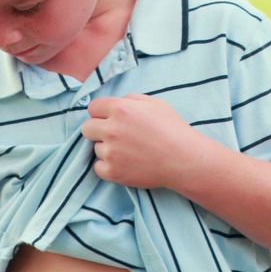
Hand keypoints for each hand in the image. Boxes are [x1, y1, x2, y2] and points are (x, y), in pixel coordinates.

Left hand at [80, 94, 204, 188]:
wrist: (183, 159)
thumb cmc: (172, 128)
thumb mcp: (154, 103)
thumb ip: (130, 99)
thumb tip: (115, 103)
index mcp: (120, 109)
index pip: (93, 108)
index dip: (101, 113)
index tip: (110, 119)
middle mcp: (112, 129)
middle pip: (87, 128)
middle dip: (98, 130)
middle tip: (116, 136)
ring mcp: (111, 152)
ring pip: (95, 148)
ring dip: (107, 149)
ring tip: (129, 151)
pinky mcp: (112, 172)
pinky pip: (97, 167)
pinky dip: (108, 166)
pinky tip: (124, 163)